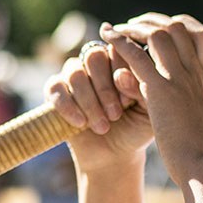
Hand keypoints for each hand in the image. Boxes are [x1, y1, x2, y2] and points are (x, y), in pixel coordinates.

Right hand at [44, 36, 154, 173]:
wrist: (114, 154)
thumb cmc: (136, 128)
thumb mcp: (148, 110)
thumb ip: (141, 90)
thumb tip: (121, 75)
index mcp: (120, 59)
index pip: (117, 48)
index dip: (122, 72)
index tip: (129, 102)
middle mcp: (96, 62)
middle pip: (93, 55)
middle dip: (105, 88)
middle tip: (116, 114)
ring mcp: (74, 73)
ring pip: (74, 72)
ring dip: (89, 101)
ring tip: (103, 126)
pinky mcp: (55, 90)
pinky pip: (54, 87)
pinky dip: (68, 107)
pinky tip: (81, 123)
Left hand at [100, 13, 202, 186]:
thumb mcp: (202, 119)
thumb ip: (187, 99)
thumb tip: (168, 90)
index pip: (202, 35)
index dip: (181, 25)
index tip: (164, 27)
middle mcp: (199, 72)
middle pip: (179, 27)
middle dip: (154, 21)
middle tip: (134, 24)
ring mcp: (182, 79)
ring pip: (158, 35)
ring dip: (135, 28)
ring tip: (117, 30)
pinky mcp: (162, 91)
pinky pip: (137, 57)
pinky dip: (121, 43)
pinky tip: (107, 38)